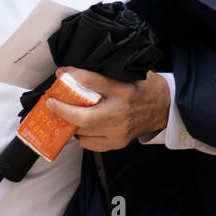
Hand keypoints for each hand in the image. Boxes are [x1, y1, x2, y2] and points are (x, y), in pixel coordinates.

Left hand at [45, 67, 169, 151]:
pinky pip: (91, 143)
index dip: (74, 76)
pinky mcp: (118, 142)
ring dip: (71, 123)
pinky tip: (81, 127)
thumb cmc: (145, 88)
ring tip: (65, 114)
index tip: (61, 73)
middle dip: (64, 110)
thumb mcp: (130, 73)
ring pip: (85, 132)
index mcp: (125, 90)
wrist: (163, 108)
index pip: (94, 82)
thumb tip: (78, 72)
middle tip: (52, 103)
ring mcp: (119, 131)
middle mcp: (121, 112)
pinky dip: (82, 136)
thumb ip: (106, 74)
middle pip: (86, 116)